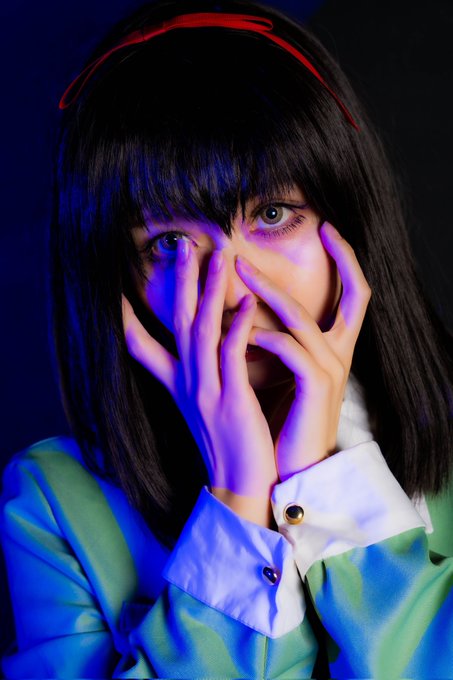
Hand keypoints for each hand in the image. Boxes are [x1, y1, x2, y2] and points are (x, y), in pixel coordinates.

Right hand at [122, 239, 277, 524]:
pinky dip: (236, 326)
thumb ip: (196, 379)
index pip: (141, 346)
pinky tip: (246, 301)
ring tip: (216, 255)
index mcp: (178, 386)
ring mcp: (206, 391)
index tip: (118, 290)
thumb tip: (199, 352)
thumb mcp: (202, 410)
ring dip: (208, 290)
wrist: (242, 488)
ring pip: (201, 331)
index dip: (128, 318)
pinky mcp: (231, 400)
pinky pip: (231, 355)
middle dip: (180, 282)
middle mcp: (187, 384)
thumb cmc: (229, 446)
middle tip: (183, 245)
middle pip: (177, 323)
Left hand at [235, 221, 371, 479]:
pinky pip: (290, 349)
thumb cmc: (283, 418)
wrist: (291, 467)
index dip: (349, 259)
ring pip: (305, 317)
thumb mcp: (283, 373)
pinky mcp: (317, 387)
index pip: (356, 294)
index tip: (328, 228)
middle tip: (307, 234)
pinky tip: (238, 333)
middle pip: (354, 293)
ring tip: (237, 272)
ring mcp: (332, 370)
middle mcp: (342, 354)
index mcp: (336, 347)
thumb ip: (276, 341)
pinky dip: (261, 336)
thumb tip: (246, 313)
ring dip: (268, 292)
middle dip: (337, 257)